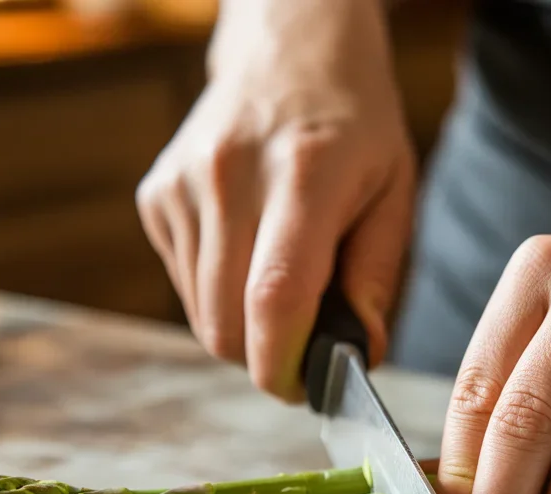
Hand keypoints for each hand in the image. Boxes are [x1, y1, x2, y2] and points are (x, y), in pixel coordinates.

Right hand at [136, 0, 415, 399]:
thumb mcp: (394, 190)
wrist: (287, 48)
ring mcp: (183, 184)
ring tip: (281, 286)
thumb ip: (376, 277)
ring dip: (242, 328)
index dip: (284, 364)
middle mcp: (230, 175)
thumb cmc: (353, 124)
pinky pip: (184, 285)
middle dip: (263, 360)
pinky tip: (249, 252)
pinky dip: (218, 294)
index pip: (276, 298)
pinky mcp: (156, 195)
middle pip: (225, 323)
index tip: (305, 388)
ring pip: (200, 315)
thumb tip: (360, 355)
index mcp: (304, 173)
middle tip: (303, 348)